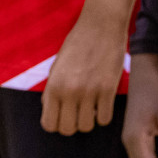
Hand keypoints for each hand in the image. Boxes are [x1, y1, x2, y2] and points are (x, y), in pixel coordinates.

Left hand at [41, 7, 127, 135]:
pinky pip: (105, 120)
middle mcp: (69, 91)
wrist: (100, 27)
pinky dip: (103, 115)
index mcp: (53, 85)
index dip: (55, 123)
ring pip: (87, 127)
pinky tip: (102, 102)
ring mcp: (89, 92)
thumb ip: (53, 89)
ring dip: (89, 120)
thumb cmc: (77, 44)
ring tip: (90, 106)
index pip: (49, 124)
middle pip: (67, 130)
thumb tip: (50, 110)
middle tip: (77, 113)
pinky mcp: (108, 90)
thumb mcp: (57, 66)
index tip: (62, 116)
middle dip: (71, 125)